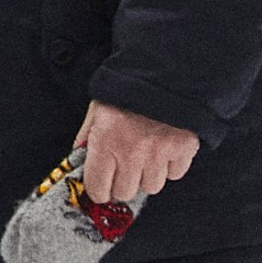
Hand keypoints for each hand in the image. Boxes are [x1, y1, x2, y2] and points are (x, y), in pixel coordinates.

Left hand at [76, 101, 199, 205]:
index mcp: (105, 141)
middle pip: (125, 192)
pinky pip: (175, 174)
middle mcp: (131, 152)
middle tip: (124, 167)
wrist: (164, 70)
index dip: (98, 189)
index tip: (101, 185)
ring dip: (147, 176)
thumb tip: (78, 162)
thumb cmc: (126, 90)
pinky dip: (170, 166)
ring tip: (146, 154)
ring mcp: (159, 152)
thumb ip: (86, 138)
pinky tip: (164, 149)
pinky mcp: (183, 148)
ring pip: (151, 187)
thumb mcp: (97, 109)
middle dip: (122, 183)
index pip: (97, 188)